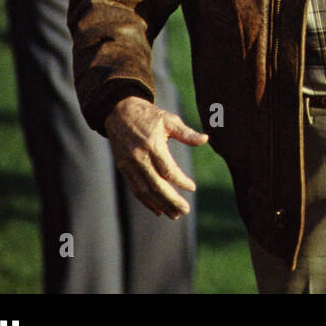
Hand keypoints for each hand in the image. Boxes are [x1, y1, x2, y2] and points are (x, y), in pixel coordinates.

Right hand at [103, 96, 207, 217]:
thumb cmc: (149, 115)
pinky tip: (157, 210)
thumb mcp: (169, 120)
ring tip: (174, 214)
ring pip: (145, 190)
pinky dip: (146, 201)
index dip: (181, 181)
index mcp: (152, 144)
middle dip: (171, 200)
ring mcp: (129, 164)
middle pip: (156, 185)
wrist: (119, 112)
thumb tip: (206, 139)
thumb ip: (186, 133)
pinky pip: (135, 189)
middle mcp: (139, 157)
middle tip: (185, 210)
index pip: (168, 170)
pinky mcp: (123, 168)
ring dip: (160, 204)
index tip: (192, 188)